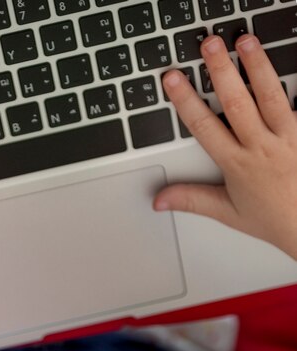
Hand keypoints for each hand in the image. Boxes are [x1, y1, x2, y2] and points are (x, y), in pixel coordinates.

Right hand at [156, 34, 296, 258]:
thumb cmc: (273, 218)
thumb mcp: (226, 212)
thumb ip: (191, 200)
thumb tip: (160, 200)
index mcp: (237, 164)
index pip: (204, 126)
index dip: (185, 100)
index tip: (173, 79)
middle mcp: (261, 146)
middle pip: (237, 102)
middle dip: (220, 71)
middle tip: (209, 45)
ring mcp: (288, 136)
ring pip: (270, 95)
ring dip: (257, 65)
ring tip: (246, 40)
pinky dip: (291, 81)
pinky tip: (280, 63)